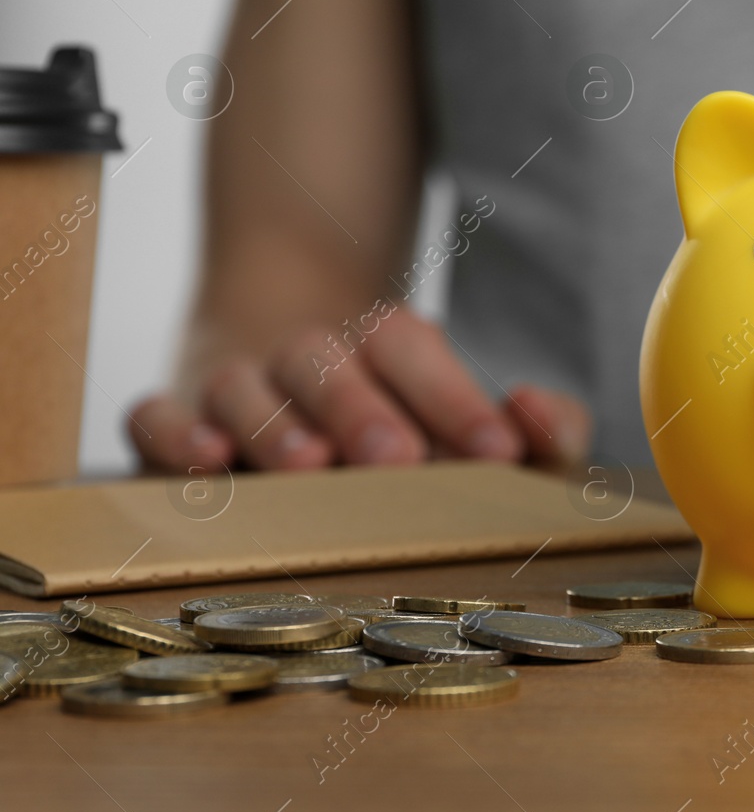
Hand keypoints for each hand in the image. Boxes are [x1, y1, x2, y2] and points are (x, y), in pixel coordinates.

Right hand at [129, 307, 590, 472]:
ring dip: (275, 424)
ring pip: (242, 385)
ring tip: (310, 464)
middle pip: (326, 361)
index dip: (454, 396)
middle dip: (363, 409)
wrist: (289, 379)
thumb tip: (533, 414)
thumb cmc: (409, 424)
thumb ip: (543, 428)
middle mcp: (308, 358)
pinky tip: (206, 460)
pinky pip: (153, 414)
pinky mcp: (173, 417)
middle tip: (399, 459)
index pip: (411, 347)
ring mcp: (235, 384)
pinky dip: (170, 431)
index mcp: (383, 348)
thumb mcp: (485, 425)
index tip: (497, 450)